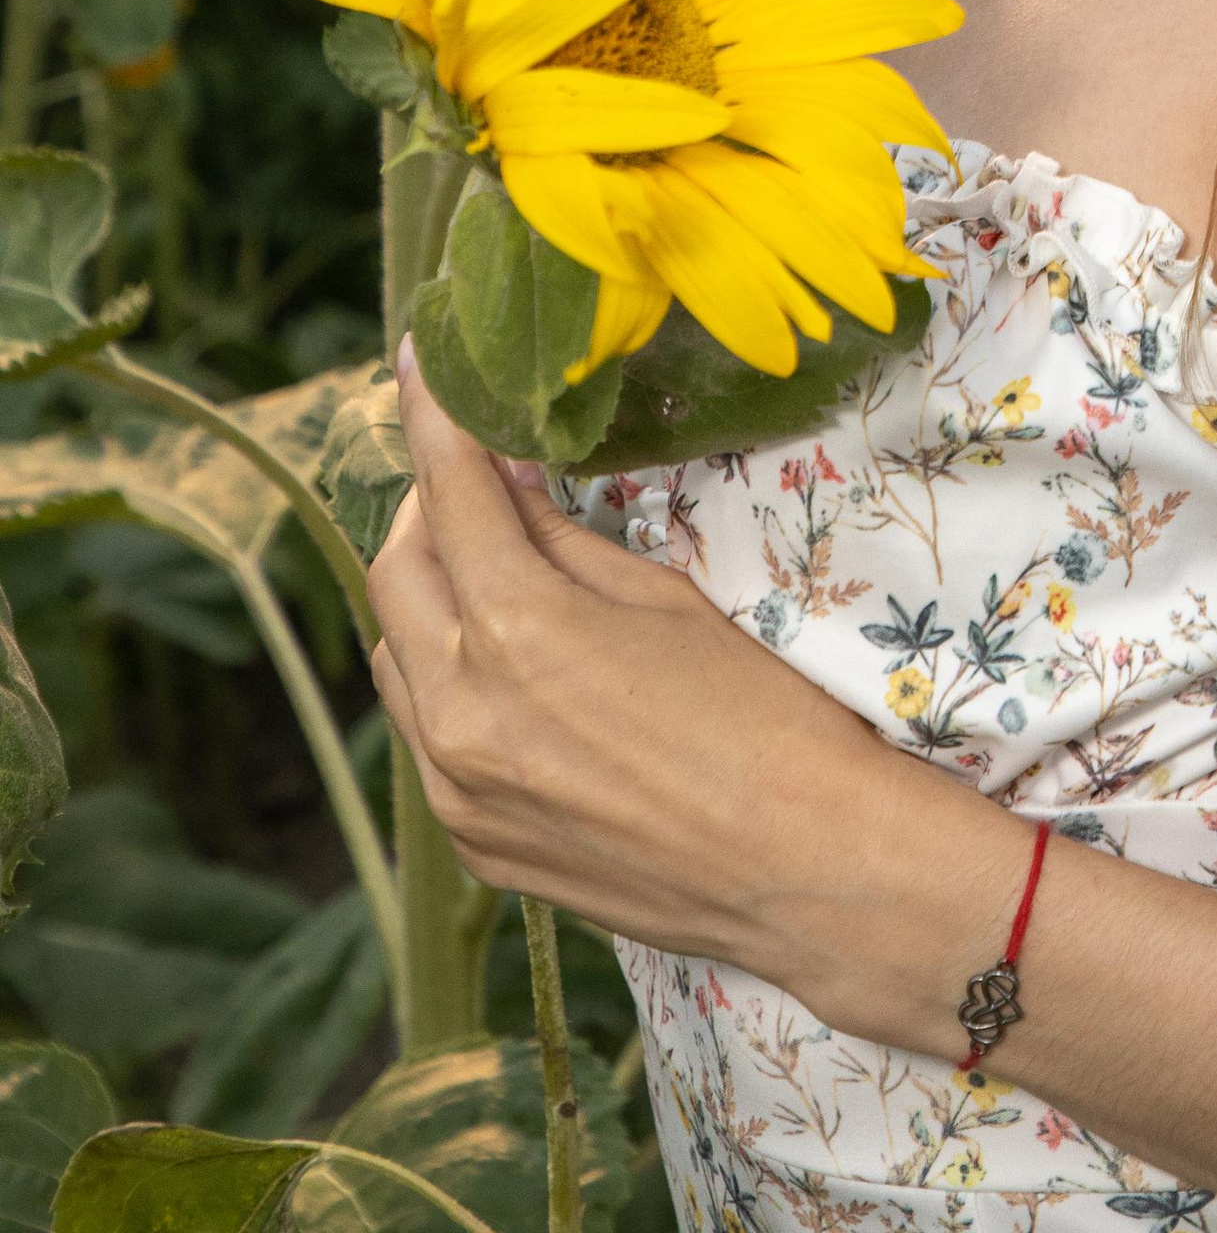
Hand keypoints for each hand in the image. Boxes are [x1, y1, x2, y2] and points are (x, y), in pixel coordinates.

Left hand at [368, 352, 1016, 1041]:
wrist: (806, 869)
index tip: (414, 363)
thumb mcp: (665, 598)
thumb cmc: (761, 715)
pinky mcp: (475, 845)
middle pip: (394, 577)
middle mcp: (462, 716)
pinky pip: (427, 743)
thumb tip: (506, 489)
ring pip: (397, 663)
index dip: (431, 419)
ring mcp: (458, 792)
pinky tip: (515, 678)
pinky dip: (450, 689)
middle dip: (425, 511)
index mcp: (518, 634)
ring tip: (492, 576)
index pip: (449, 496)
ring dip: (430, 603)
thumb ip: (565, 542)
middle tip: (474, 478)